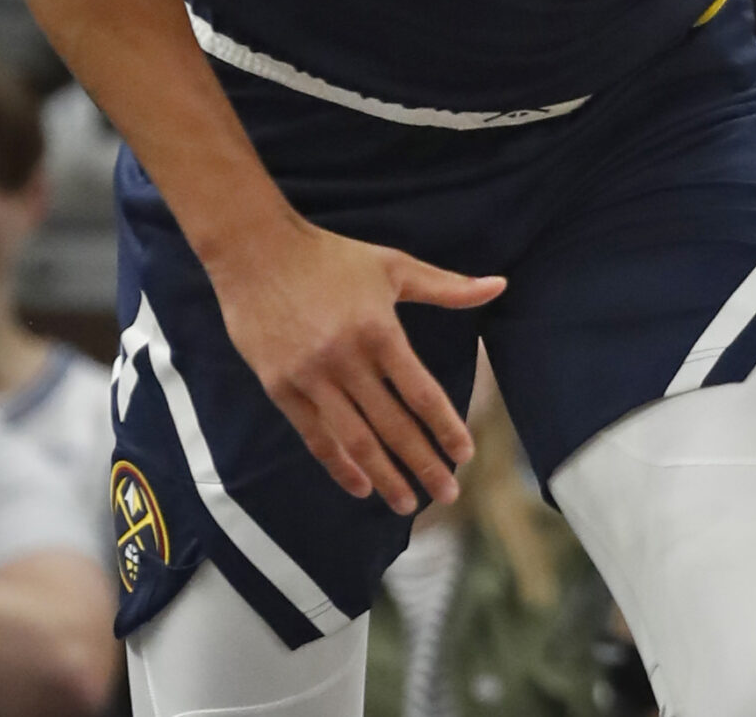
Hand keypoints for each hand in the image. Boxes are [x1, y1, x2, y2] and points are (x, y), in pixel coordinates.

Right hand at [210, 218, 503, 514]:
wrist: (255, 251)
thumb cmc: (331, 256)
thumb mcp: (393, 266)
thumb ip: (447, 287)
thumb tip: (500, 285)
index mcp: (379, 331)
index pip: (420, 392)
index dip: (444, 427)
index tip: (464, 454)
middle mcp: (345, 360)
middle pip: (392, 425)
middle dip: (422, 464)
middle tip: (449, 494)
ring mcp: (310, 377)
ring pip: (354, 440)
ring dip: (384, 477)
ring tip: (407, 504)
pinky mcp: (280, 387)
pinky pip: (314, 436)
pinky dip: (339, 465)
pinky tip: (360, 486)